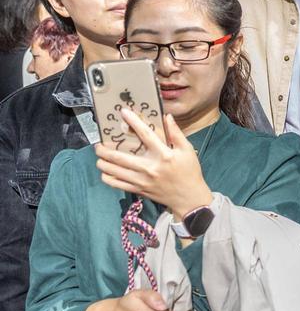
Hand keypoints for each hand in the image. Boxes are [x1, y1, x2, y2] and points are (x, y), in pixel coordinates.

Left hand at [95, 111, 212, 219]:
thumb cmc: (189, 172)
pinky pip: (116, 184)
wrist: (188, 197)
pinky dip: (107, 177)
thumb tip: (167, 117)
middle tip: (98, 144)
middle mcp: (150, 168)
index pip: (146, 135)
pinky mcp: (138, 190)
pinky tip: (106, 172)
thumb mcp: (187, 150)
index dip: (134, 122)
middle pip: (119, 157)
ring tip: (100, 157)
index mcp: (164, 155)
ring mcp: (142, 181)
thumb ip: (176, 133)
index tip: (124, 112)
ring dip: (102, 163)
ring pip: (113, 172)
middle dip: (104, 150)